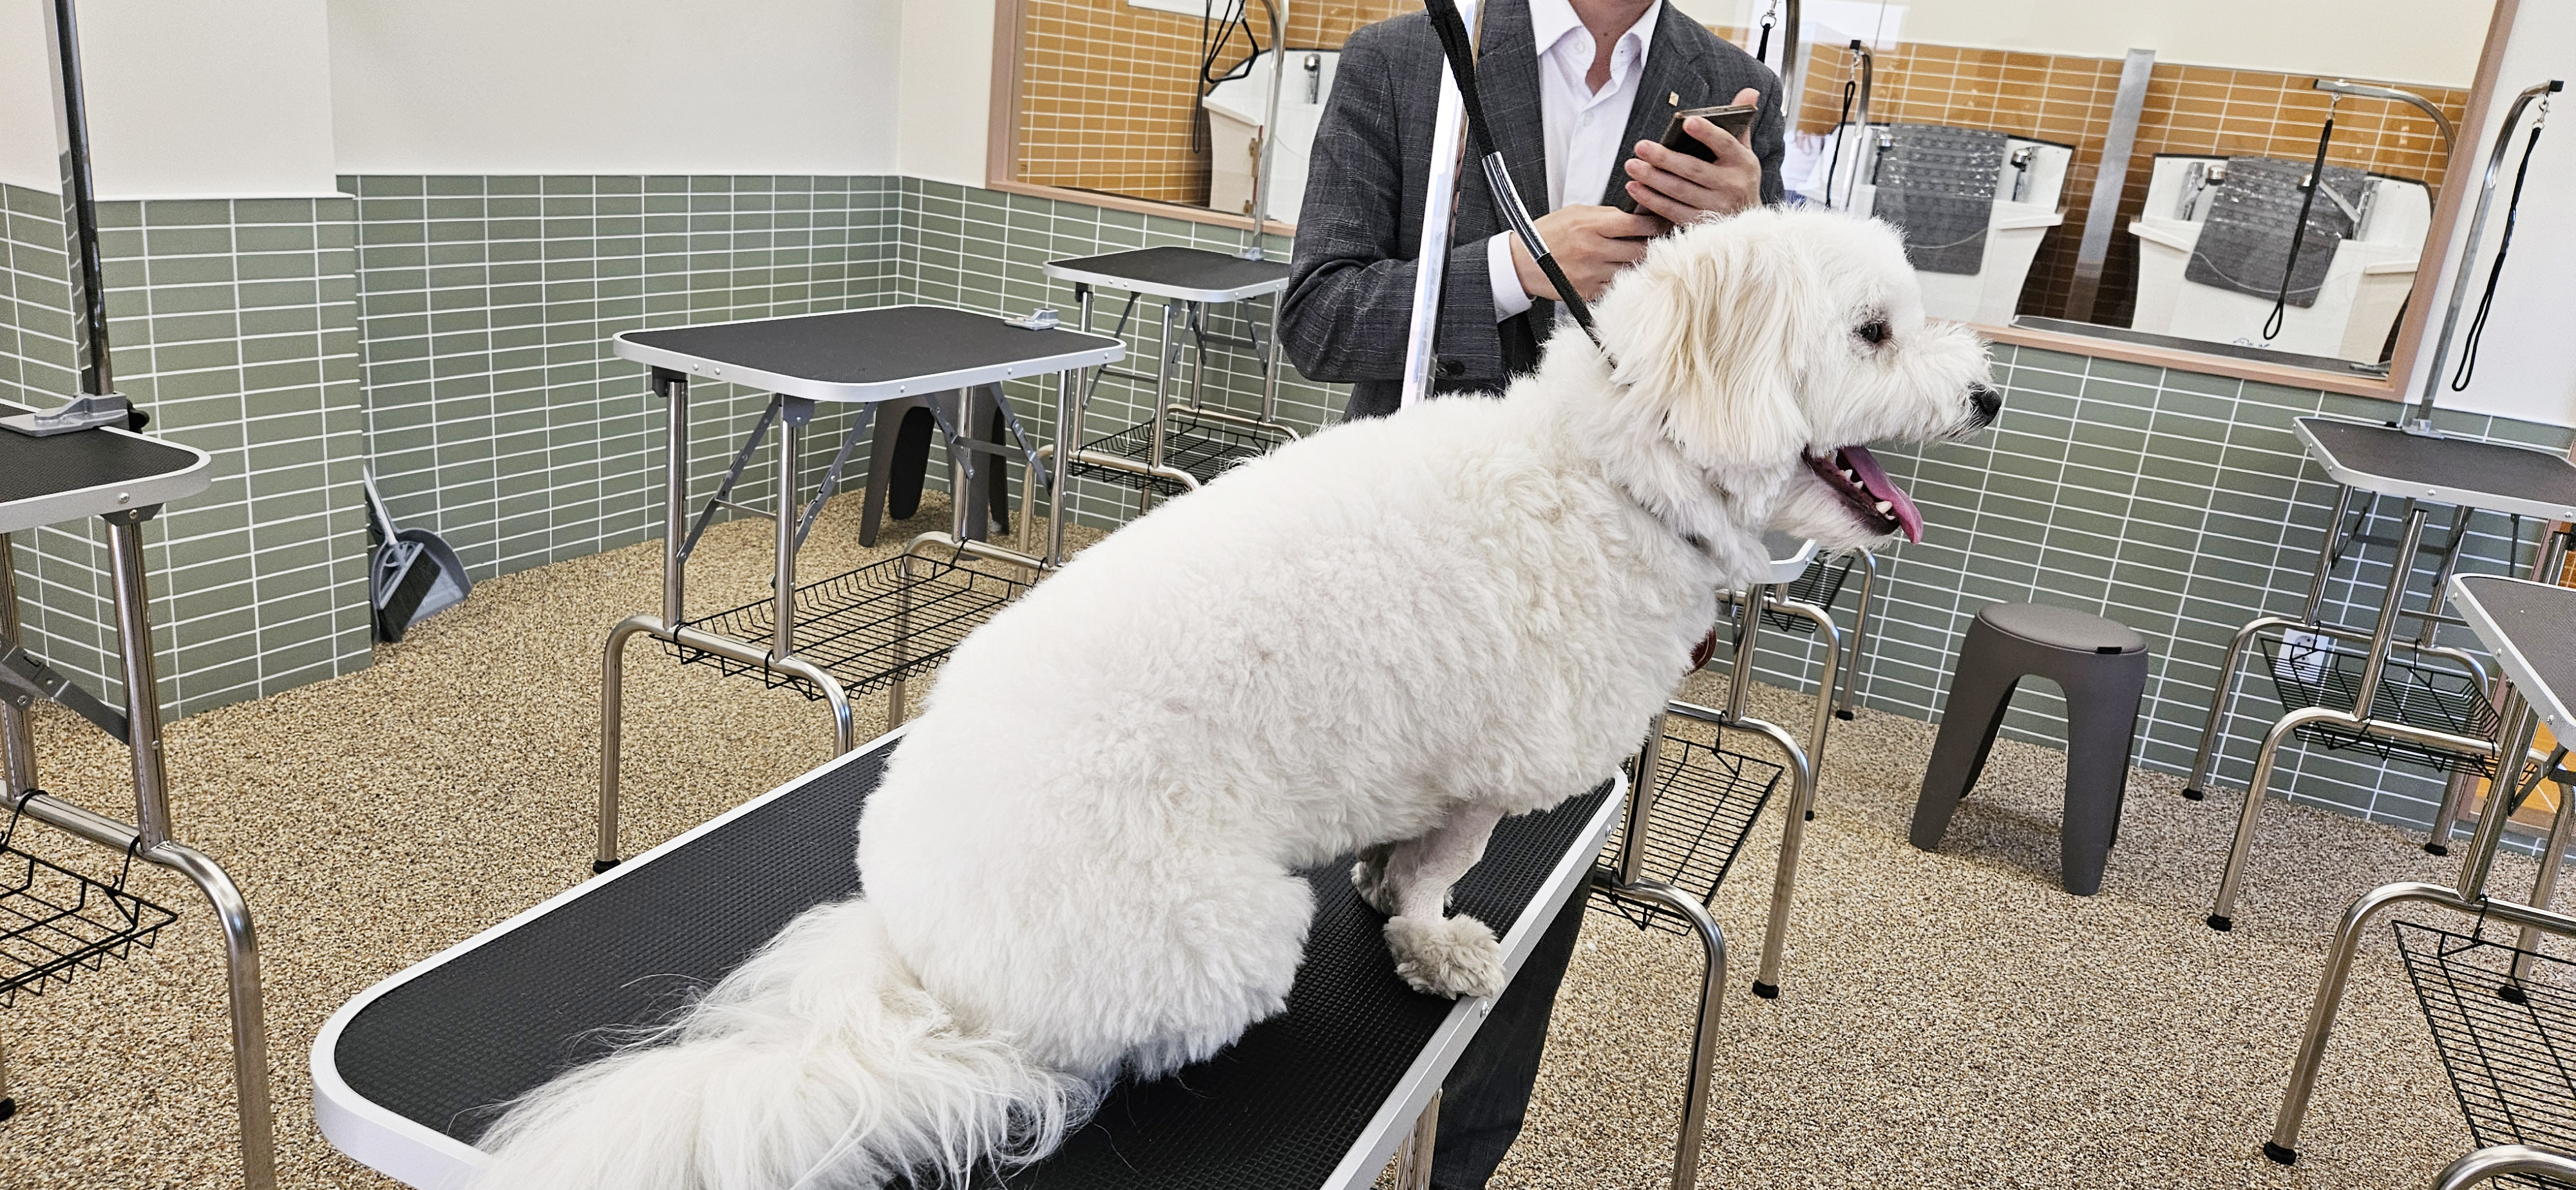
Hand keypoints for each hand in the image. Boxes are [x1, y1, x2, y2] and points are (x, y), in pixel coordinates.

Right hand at [1509, 204, 1664, 301]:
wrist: (1521, 262)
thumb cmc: (1547, 234)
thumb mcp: (1576, 213)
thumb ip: (1607, 214)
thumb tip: (1637, 215)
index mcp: (1590, 226)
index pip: (1637, 225)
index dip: (1655, 224)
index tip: (1661, 224)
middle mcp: (1593, 251)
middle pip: (1640, 250)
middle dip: (1651, 245)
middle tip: (1658, 241)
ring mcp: (1591, 274)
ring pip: (1631, 270)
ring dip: (1637, 264)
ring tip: (1638, 256)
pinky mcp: (1588, 292)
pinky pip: (1616, 286)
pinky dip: (1621, 279)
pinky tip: (1618, 270)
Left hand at [1621, 87, 1763, 225]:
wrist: (1745, 221)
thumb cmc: (1737, 178)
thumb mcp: (1743, 151)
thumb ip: (1741, 120)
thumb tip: (1749, 91)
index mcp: (1743, 162)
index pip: (1725, 144)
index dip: (1707, 133)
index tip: (1687, 122)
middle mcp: (1732, 186)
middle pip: (1694, 170)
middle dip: (1665, 158)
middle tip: (1640, 146)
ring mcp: (1717, 207)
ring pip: (1680, 191)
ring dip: (1652, 179)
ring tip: (1631, 165)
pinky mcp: (1701, 225)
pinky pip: (1672, 212)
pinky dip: (1651, 201)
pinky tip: (1635, 188)